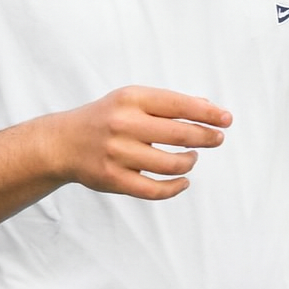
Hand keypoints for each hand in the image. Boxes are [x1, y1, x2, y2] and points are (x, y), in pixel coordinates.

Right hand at [48, 86, 231, 200]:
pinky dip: (175, 187)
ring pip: (171, 164)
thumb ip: (165, 103)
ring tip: (192, 158)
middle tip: (217, 139)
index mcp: (130, 99)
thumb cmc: (104, 118)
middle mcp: (123, 124)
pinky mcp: (113, 179)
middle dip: (206, 137)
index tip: (226, 119)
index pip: (178, 105)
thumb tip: (207, 106)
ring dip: (189, 162)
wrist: (62, 142)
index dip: (207, 113)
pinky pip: (154, 190)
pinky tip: (183, 181)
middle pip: (180, 134)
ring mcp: (118, 153)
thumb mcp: (129, 100)